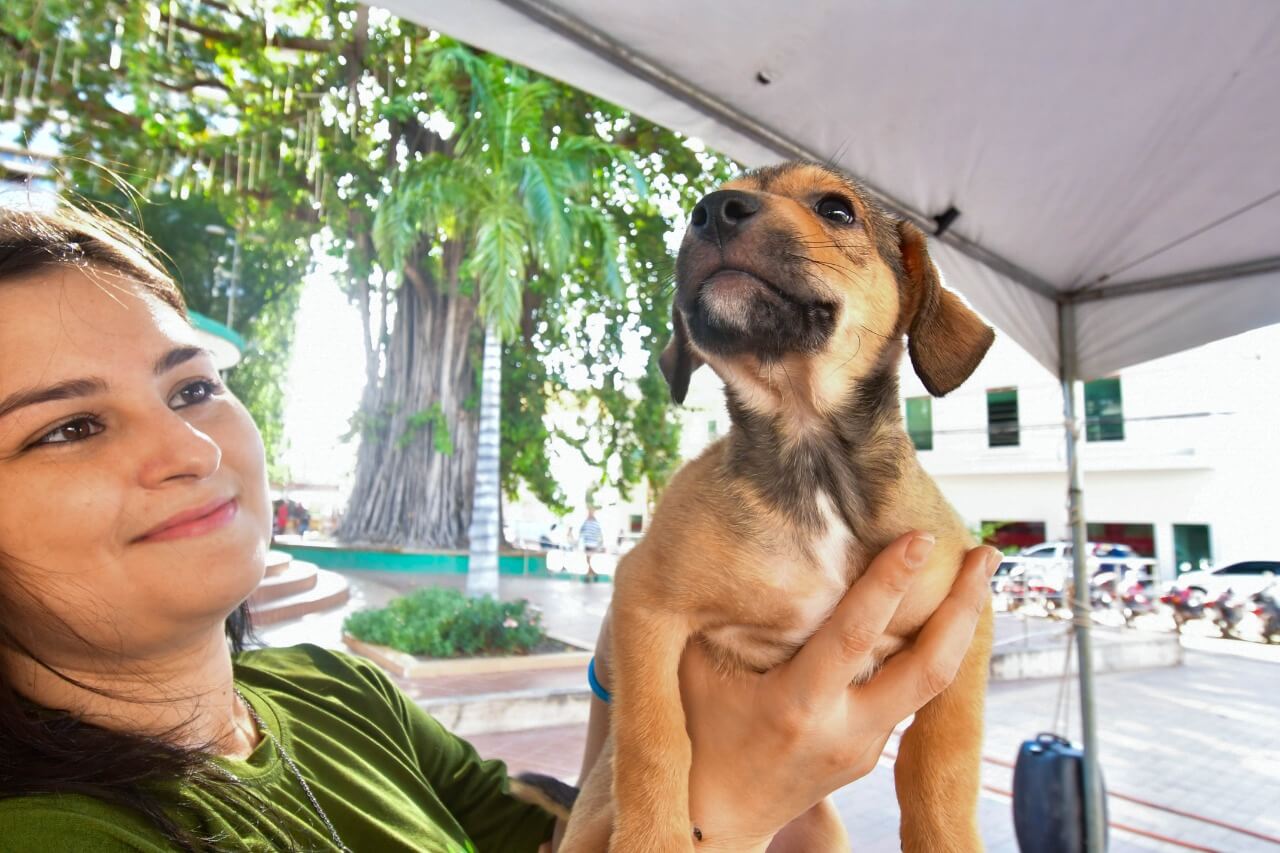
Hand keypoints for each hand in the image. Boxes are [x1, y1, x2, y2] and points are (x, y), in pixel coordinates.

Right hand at [675, 534, 999, 850]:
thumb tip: (743, 548)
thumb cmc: (701, 735)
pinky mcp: (872, 753)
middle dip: (965, 607)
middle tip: (985, 553)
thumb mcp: (697, 670)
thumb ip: (725, 616)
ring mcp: (866, 747)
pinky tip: (935, 615)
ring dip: (957, 627)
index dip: (890, 581)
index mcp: (799, 706)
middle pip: (930, 668)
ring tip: (975, 573)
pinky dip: (929, 650)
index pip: (856, 634)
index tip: (920, 537)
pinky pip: (910, 695)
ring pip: (931, 683)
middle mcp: (846, 731)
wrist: (719, 820)